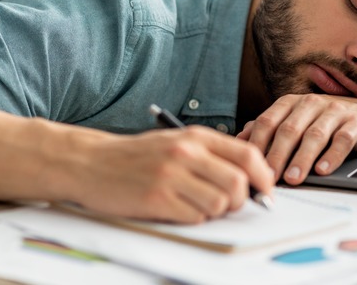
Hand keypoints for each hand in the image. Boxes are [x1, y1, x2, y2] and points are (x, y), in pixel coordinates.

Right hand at [67, 125, 273, 223]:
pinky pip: (195, 218)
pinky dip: (192, 219)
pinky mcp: (157, 199)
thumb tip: (250, 178)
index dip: (264, 177)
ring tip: (194, 204)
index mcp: (195, 136)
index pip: (247, 155)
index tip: (265, 191)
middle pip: (238, 184)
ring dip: (213, 212)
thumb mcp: (176, 142)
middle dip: (239, 201)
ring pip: (219, 205)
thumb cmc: (137, 156)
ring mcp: (171, 176)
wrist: (91, 162)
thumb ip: (211, 155)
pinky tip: (175, 208)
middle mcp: (186, 153)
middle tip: (227, 204)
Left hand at [237, 93, 356, 184]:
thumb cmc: (327, 121)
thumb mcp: (297, 120)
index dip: (258, 145)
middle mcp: (311, 104)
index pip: (268, 121)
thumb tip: (240, 140)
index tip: (250, 167)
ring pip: (314, 135)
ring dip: (302, 158)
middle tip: (269, 178)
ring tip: (294, 178)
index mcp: (292, 103)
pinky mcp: (356, 123)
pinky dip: (332, 155)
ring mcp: (334, 111)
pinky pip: (342, 139)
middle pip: (289, 129)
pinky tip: (323, 169)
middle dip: (277, 155)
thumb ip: (270, 128)